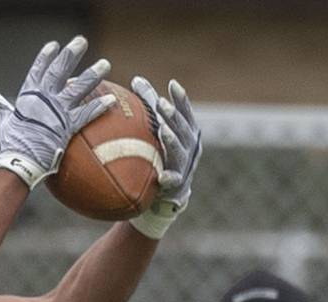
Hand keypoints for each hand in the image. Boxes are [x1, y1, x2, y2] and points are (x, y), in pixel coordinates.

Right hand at [0, 36, 113, 190]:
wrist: (20, 161)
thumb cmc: (11, 146)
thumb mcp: (4, 122)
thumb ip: (2, 108)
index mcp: (29, 96)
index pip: (38, 70)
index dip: (46, 57)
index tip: (54, 45)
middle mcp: (44, 98)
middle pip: (60, 71)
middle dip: (71, 54)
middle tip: (81, 41)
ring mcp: (57, 111)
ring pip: (78, 88)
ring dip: (93, 74)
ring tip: (105, 64)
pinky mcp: (68, 126)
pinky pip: (87, 114)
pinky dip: (99, 106)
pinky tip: (111, 99)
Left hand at [129, 79, 201, 239]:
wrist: (166, 195)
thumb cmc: (161, 155)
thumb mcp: (158, 130)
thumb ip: (151, 107)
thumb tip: (136, 79)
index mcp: (188, 132)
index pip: (186, 112)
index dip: (181, 99)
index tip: (172, 84)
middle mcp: (191, 147)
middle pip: (183, 129)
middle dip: (173, 116)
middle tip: (161, 104)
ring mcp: (185, 166)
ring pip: (180, 152)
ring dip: (171, 141)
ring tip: (162, 131)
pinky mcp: (177, 186)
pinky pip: (173, 180)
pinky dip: (168, 178)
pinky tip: (162, 176)